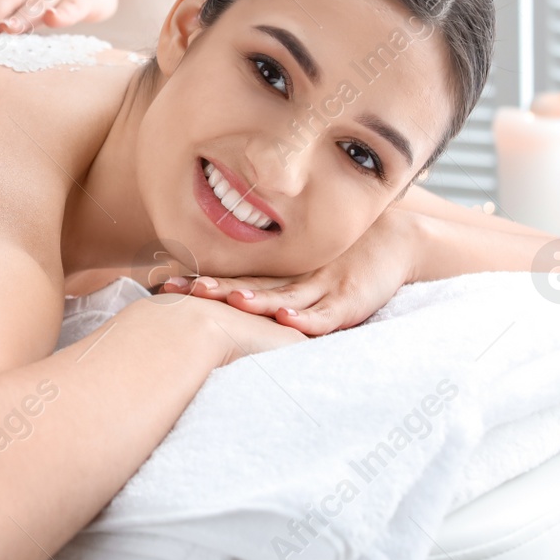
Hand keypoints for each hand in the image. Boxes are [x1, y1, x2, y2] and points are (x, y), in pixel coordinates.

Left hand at [159, 207, 425, 335]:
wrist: (398, 240)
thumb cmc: (347, 263)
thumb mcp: (304, 278)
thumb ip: (270, 290)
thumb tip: (221, 300)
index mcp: (281, 277)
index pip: (233, 280)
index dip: (199, 281)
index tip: (161, 282)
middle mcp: (295, 282)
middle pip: (248, 287)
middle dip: (213, 290)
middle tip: (177, 289)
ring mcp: (322, 289)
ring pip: (282, 297)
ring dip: (255, 301)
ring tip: (229, 302)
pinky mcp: (351, 300)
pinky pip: (326, 313)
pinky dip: (308, 317)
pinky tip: (289, 319)